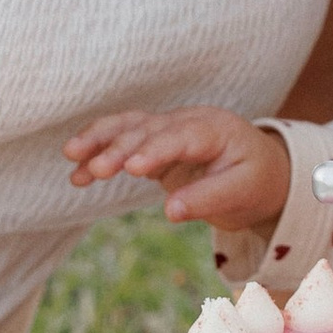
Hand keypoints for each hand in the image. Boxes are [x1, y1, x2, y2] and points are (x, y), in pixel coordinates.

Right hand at [64, 105, 290, 231]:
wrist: (262, 170)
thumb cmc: (255, 181)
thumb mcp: (241, 193)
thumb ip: (207, 199)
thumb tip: (170, 212)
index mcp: (215, 129)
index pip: (181, 137)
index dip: (155, 150)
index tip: (131, 168)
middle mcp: (188, 121)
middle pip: (148, 130)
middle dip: (119, 148)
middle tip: (96, 171)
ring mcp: (168, 128)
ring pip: (129, 127)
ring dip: (99, 140)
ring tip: (71, 157)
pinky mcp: (154, 141)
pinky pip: (122, 139)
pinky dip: (99, 149)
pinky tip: (77, 170)